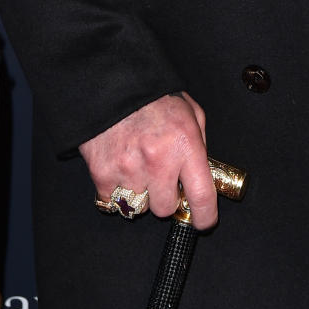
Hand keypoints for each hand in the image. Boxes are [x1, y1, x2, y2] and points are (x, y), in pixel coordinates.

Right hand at [80, 92, 216, 228]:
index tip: (204, 221)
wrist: (113, 87)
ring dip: (140, 193)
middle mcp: (158, 161)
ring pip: (139, 207)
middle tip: (161, 176)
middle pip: (166, 209)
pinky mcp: (103, 174)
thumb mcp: (190, 112)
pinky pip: (113, 202)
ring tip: (138, 166)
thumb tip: (204, 175)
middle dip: (166, 197)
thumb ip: (199, 143)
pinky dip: (116, 190)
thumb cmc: (155, 98)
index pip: (202, 196)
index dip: (205, 216)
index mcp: (185, 145)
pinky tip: (120, 166)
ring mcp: (129, 170)